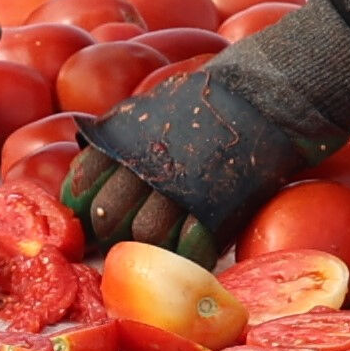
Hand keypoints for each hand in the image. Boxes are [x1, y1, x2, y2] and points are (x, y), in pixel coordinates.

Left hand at [58, 0, 349, 265]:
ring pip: (148, 235)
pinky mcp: (218, 208)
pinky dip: (186, 257)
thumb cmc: (213, 94)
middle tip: (115, 240)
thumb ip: (128, 132)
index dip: (81, 202)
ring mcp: (184, 189)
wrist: (268, 91)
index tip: (84, 214)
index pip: (86, 179)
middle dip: (110, 231)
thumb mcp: (158, 102)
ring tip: (151, 251)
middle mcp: (150, 165)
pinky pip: (192, 246)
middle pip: (111, 214)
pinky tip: (185, 259)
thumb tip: (98, 151)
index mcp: (129, 138)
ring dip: (147, 247)